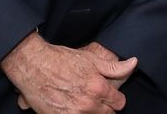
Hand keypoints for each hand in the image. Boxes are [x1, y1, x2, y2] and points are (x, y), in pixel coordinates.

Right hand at [2, 32, 137, 112]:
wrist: (33, 65)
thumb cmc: (61, 59)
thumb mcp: (90, 59)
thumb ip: (114, 66)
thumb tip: (133, 64)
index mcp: (98, 88)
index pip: (119, 103)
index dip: (115, 97)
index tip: (108, 93)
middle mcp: (87, 105)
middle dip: (104, 106)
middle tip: (94, 96)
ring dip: (91, 112)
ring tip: (81, 100)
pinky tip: (70, 105)